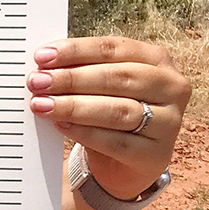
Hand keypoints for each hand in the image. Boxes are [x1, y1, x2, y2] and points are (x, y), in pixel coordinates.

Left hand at [27, 36, 190, 200]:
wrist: (126, 161)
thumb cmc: (111, 111)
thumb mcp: (102, 86)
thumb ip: (81, 70)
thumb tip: (43, 65)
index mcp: (157, 59)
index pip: (114, 48)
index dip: (76, 50)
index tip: (42, 56)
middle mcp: (171, 87)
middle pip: (117, 78)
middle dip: (71, 78)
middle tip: (37, 81)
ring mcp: (169, 122)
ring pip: (118, 110)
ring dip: (75, 106)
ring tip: (42, 104)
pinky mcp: (155, 154)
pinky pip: (116, 142)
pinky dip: (85, 132)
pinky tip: (60, 125)